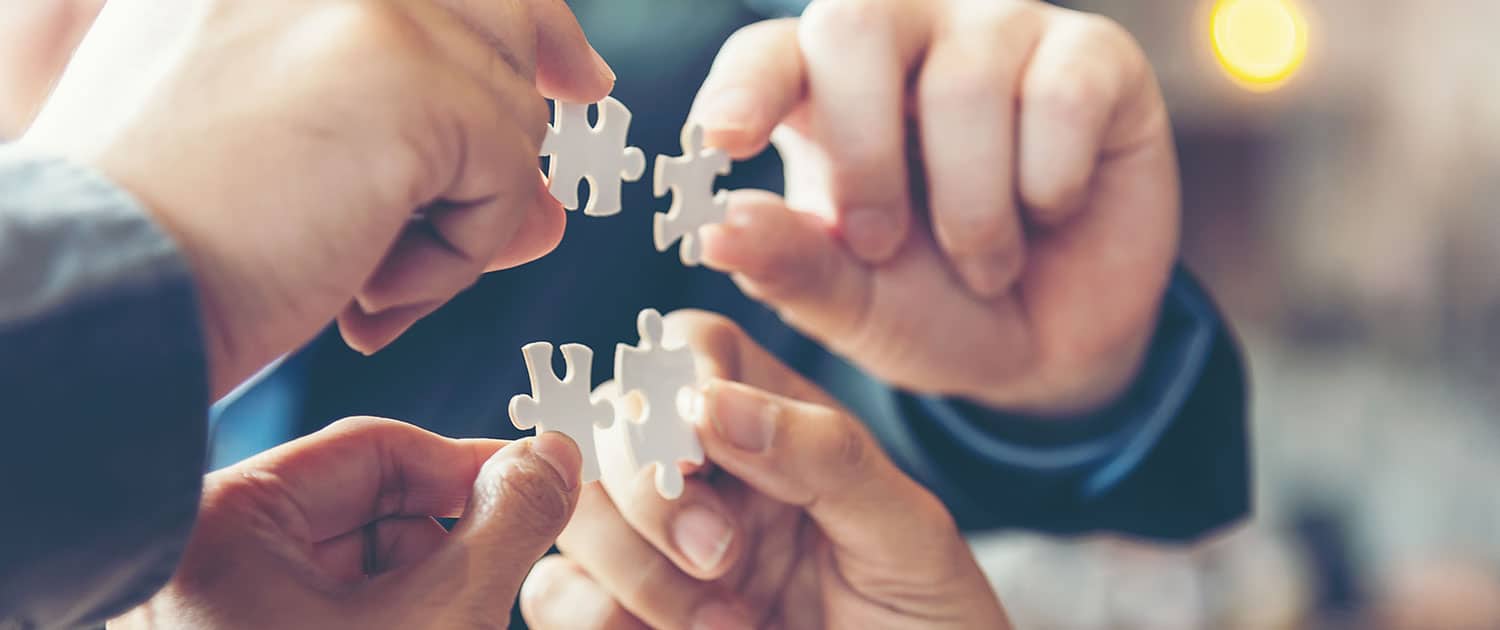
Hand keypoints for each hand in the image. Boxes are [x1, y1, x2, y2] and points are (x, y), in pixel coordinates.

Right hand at [20, 0, 615, 397]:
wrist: (96, 289)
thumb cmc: (165, 235)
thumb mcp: (305, 158)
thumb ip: (423, 141)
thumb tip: (550, 210)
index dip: (526, 22)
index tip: (575, 73)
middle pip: (508, 21)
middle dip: (515, 124)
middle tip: (523, 185)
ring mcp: (371, 2)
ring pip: (509, 114)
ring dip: (459, 217)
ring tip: (360, 271)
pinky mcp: (409, 76)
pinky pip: (508, 181)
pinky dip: (457, 259)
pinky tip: (364, 287)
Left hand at [111, 417, 584, 628]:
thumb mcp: (443, 619)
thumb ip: (508, 524)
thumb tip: (557, 456)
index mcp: (228, 526)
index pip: (376, 449)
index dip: (469, 465)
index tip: (540, 485)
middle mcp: (208, 561)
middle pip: (364, 506)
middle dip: (446, 539)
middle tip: (504, 578)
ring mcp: (217, 614)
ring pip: (353, 563)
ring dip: (425, 587)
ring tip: (458, 625)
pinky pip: (328, 609)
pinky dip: (391, 620)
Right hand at [519, 311, 1009, 629]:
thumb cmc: (929, 621)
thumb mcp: (907, 534)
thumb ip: (823, 456)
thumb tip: (710, 401)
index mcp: (777, 428)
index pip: (691, 349)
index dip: (673, 379)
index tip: (697, 450)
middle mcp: (707, 477)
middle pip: (611, 425)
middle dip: (650, 492)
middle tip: (721, 557)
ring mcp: (660, 548)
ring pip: (576, 507)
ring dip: (633, 566)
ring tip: (722, 625)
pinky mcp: (629, 617)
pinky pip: (555, 594)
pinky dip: (591, 614)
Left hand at [689, 0, 1178, 415]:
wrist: (1053, 347)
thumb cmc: (934, 309)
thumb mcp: (854, 305)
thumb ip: (789, 265)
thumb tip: (716, 232)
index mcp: (823, 89)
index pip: (767, 54)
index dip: (743, 87)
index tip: (721, 141)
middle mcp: (906, 37)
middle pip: (855, 23)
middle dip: (863, 150)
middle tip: (879, 244)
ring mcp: (1001, 34)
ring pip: (967, 82)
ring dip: (972, 208)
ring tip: (985, 264)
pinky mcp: (1094, 57)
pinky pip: (1063, 97)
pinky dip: (1049, 185)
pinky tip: (1050, 211)